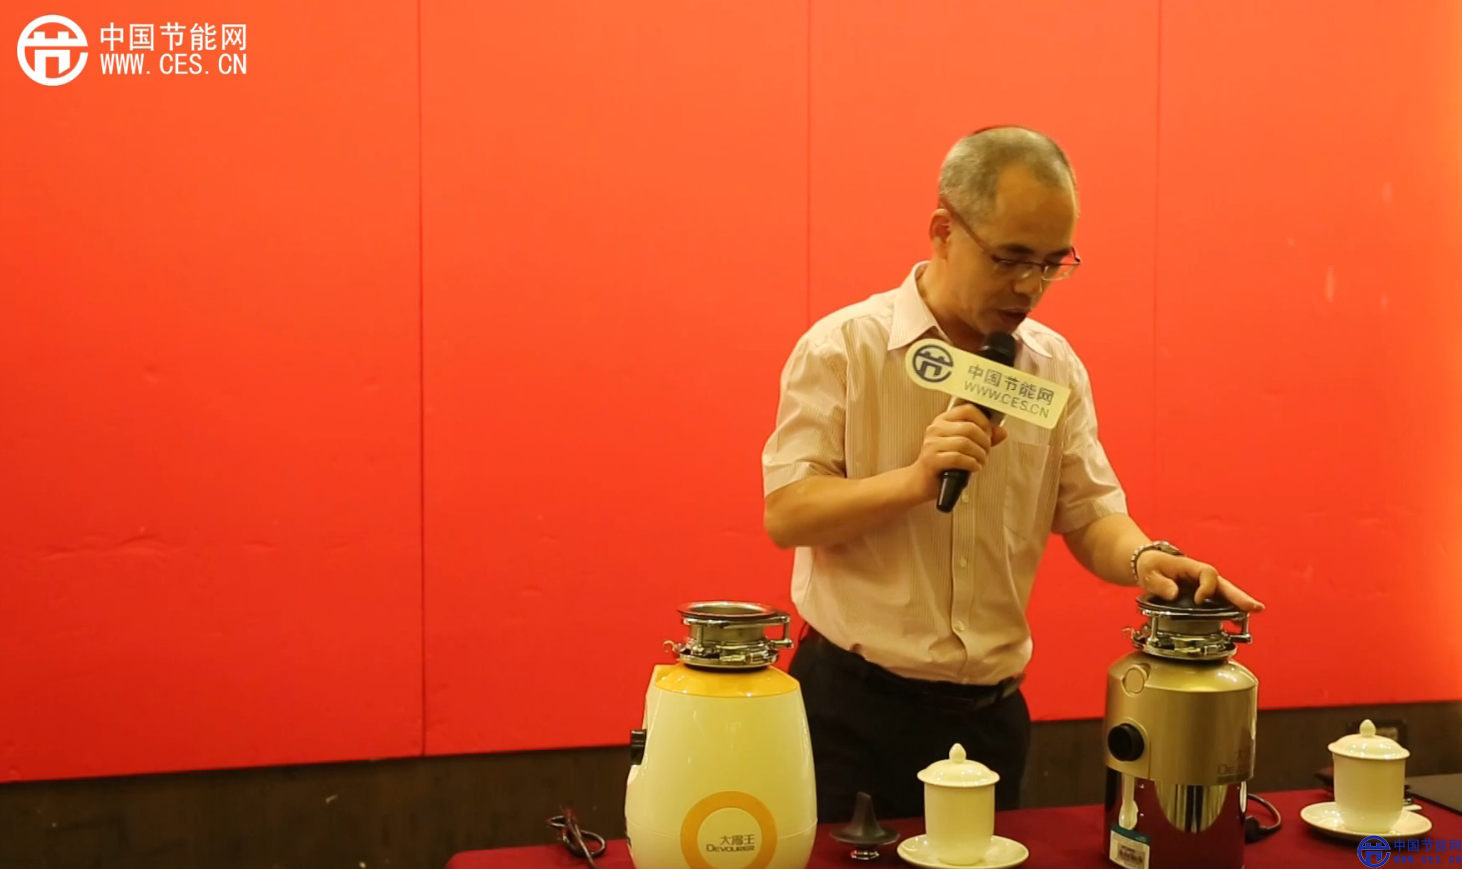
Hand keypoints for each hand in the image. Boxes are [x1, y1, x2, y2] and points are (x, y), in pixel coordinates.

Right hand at [907, 404, 1007, 499]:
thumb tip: (1003, 432)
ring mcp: (931, 444)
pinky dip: (972, 463)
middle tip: (986, 452)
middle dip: (984, 442)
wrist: (921, 481)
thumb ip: (983, 438)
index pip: (968, 409)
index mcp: (943, 420)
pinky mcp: (931, 459)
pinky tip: (974, 467)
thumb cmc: (944, 463)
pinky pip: (958, 458)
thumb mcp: (964, 447)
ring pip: (965, 443)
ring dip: (979, 454)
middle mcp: (935, 428)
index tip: (989, 434)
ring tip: (981, 461)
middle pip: (969, 428)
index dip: (984, 421)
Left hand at [1135, 551, 1264, 612]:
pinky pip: (1219, 602)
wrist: (1149, 565)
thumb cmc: (1151, 566)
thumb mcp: (1149, 573)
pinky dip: (1229, 610)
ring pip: (1226, 594)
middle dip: (1238, 596)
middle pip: (1224, 585)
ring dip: (1240, 603)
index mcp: (1191, 567)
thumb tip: (1174, 594)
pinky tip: (1238, 622)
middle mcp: (1202, 576)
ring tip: (1255, 611)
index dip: (1206, 587)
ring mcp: (1205, 586)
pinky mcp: (1204, 595)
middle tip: (1253, 606)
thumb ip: (1160, 584)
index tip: (1199, 600)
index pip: (1208, 574)